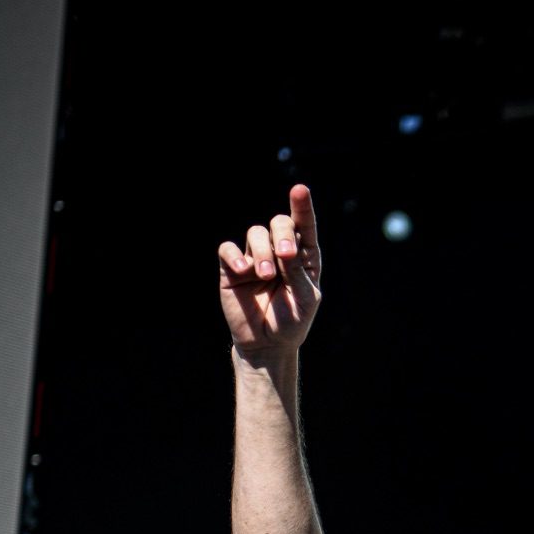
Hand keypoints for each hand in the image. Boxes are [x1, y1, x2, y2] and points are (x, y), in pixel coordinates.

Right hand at [218, 185, 322, 356]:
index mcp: (304, 257)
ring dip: (263, 251)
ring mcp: (255, 258)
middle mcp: (280, 252)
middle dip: (283, 234)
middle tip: (286, 256)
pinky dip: (234, 255)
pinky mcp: (232, 269)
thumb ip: (296, 272)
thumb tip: (282, 249)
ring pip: (255, 232)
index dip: (302, 207)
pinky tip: (242, 269)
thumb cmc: (291, 321)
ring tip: (266, 275)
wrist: (267, 344)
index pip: (305, 226)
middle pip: (279, 223)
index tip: (300, 190)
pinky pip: (227, 249)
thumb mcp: (304, 299)